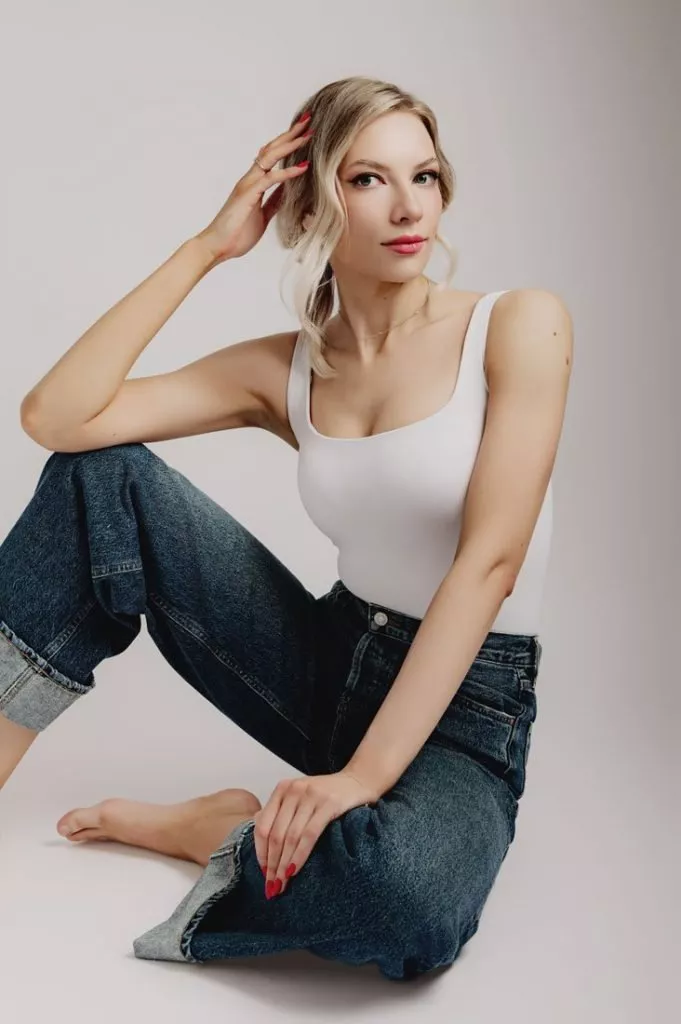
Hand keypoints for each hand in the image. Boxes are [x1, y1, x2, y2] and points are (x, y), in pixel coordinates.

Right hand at [195, 114, 312, 266]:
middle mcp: (250, 179)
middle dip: (291, 134)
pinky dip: (287, 172)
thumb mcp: (263, 216)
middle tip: (308, 120)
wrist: (217, 247)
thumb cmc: (237, 234)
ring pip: (270, 157)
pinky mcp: (248, 195)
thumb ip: (274, 203)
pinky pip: (270, 179)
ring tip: (308, 134)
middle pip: (272, 149)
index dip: (287, 143)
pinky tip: (303, 168)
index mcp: (254, 183)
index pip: (272, 156)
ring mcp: (248, 184)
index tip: (304, 133)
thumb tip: (287, 193)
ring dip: (290, 144)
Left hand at [254, 770, 377, 897]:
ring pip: (290, 837)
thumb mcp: (300, 797)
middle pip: (275, 834)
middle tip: (272, 887)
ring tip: (282, 884)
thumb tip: (259, 837)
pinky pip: (309, 835)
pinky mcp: (329, 804)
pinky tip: (295, 870)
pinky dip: (300, 855)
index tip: (263, 873)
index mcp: (282, 789)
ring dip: (284, 865)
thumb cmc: (327, 794)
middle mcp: (294, 790)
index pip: (262, 825)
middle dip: (271, 864)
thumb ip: (281, 812)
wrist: (359, 780)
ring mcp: (311, 796)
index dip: (260, 852)